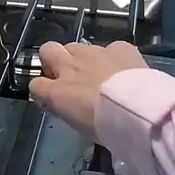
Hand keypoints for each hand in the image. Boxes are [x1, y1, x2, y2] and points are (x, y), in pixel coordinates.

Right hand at [29, 41, 147, 138]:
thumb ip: (70, 111)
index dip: (43, 90)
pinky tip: (123, 68)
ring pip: (77, 46)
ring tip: (98, 72)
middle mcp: (70, 67)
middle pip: (48, 50)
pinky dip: (114, 57)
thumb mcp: (81, 127)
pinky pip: (110, 48)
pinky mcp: (118, 47)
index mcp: (58, 92)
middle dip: (53, 59)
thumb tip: (69, 106)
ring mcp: (94, 53)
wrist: (139, 110)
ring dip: (83, 58)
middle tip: (67, 75)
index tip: (52, 98)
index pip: (35, 85)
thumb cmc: (108, 128)